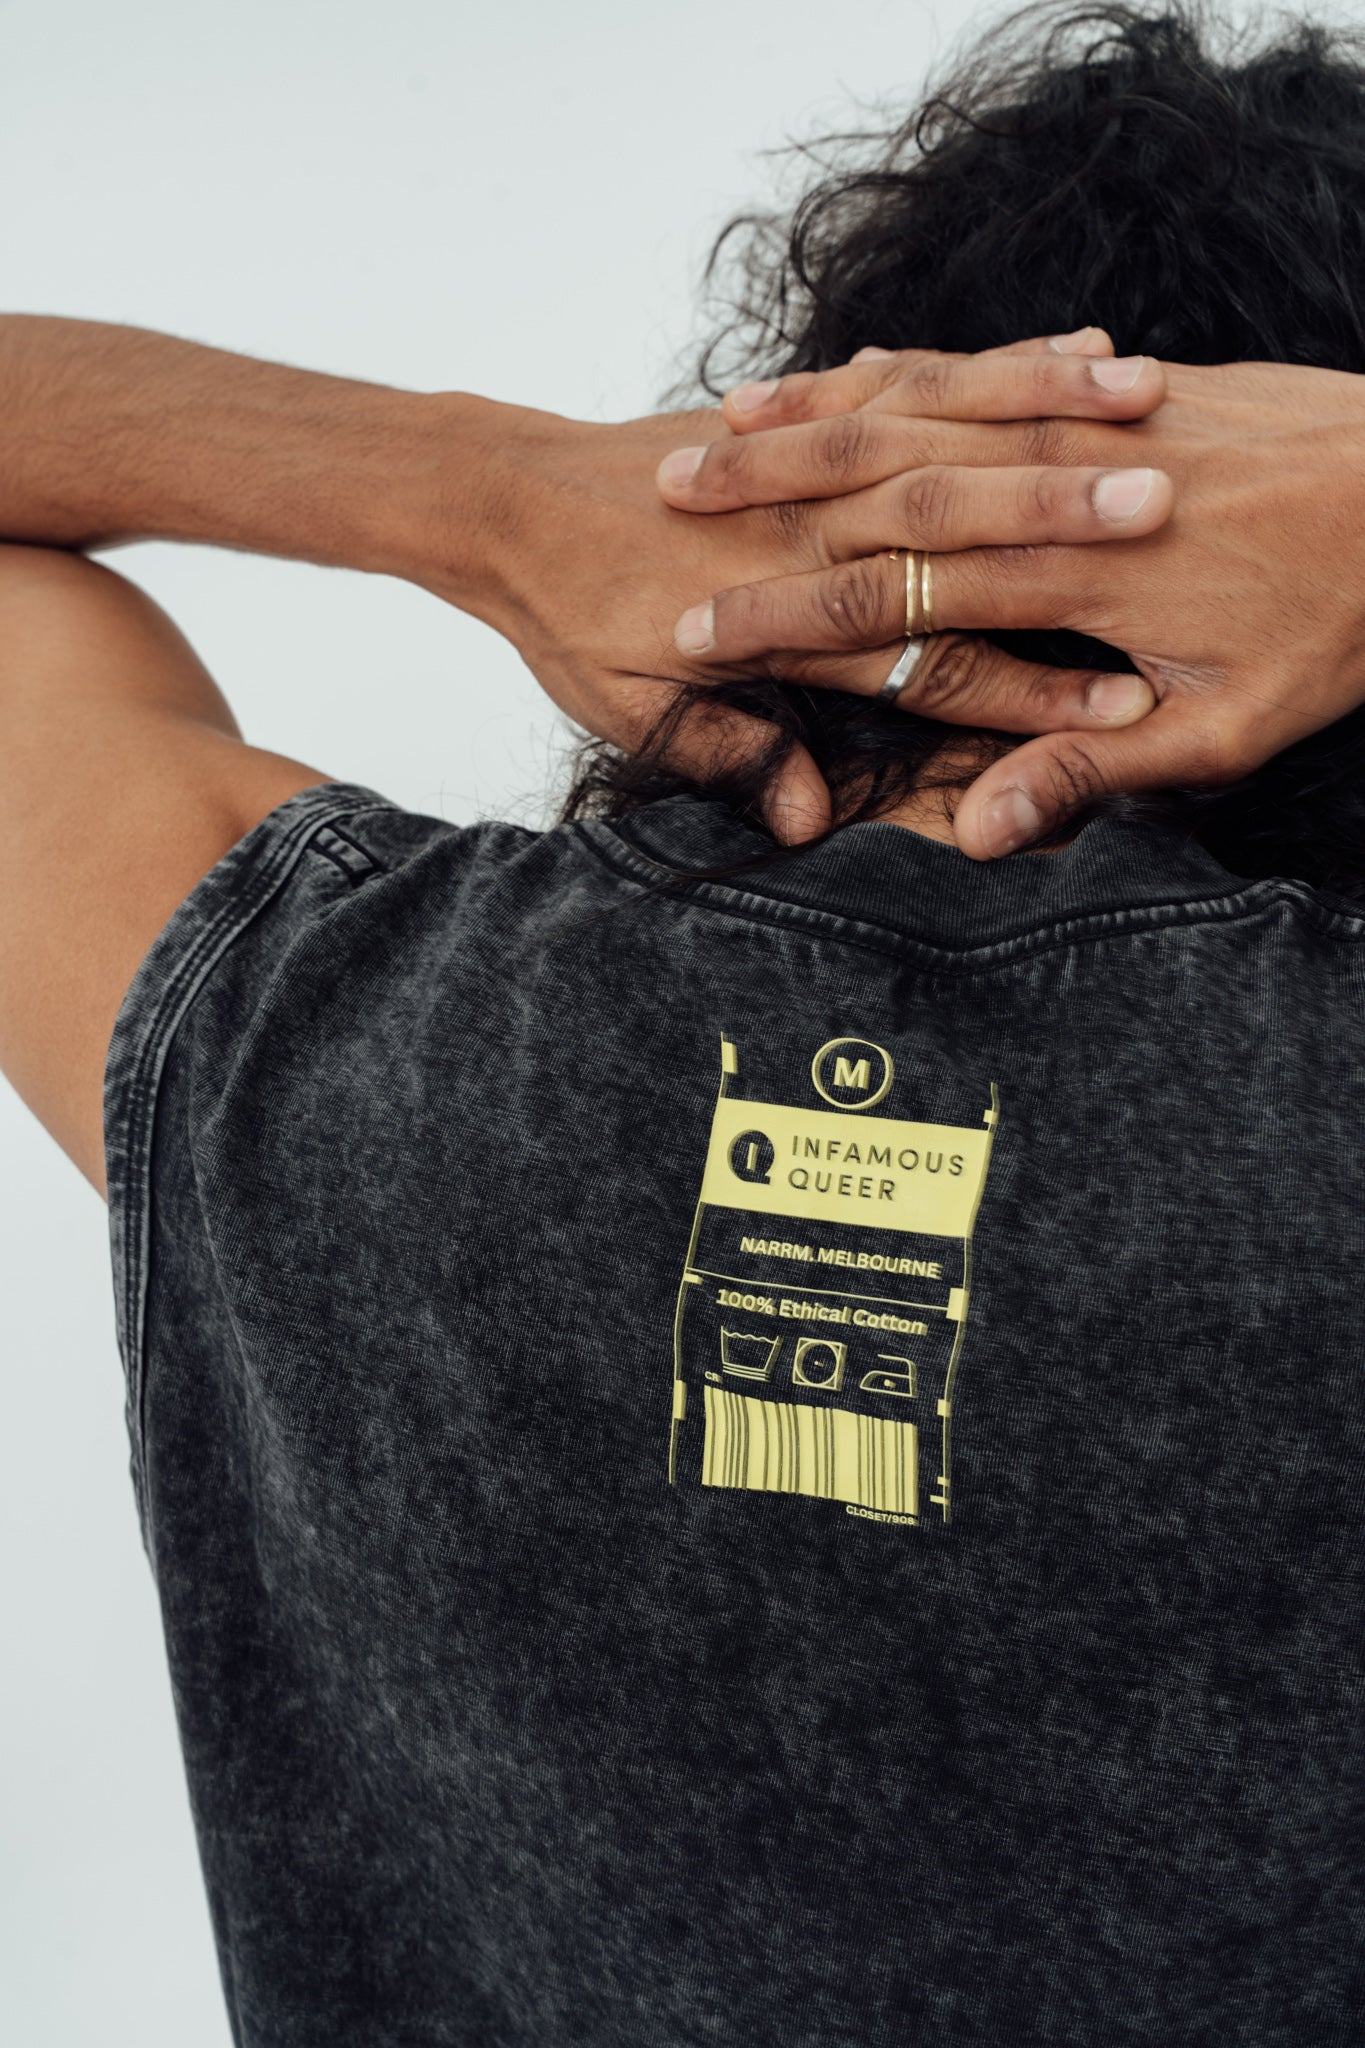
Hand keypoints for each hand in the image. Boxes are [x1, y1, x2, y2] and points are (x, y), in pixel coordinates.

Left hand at [424, 340, 1169, 839]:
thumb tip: (810, 819)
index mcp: (782, 616)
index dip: (1027, 694)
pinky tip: (1074, 350)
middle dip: (1068, 531)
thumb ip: (729, 755)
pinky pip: (910, 379)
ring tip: (1147, 428)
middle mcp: (809, 530)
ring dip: (1050, 433)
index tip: (1119, 710)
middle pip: (962, 533)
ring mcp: (805, 463)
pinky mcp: (799, 415)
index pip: (931, 664)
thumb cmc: (563, 614)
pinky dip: (990, 368)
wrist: (498, 497)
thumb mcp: (628, 713)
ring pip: (951, 437)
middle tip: (1163, 528)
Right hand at [660, 349, 1364, 854]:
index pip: (895, 600)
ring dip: (808, 417)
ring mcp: (1089, 421)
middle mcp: (1061, 487)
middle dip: (762, 493)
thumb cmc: (1348, 620)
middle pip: (880, 483)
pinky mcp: (1115, 383)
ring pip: (917, 404)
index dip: (784, 623)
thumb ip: (1093, 773)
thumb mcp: (1232, 728)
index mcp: (1069, 582)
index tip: (692, 643)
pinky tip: (839, 368)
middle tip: (663, 503)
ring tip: (713, 427)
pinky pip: (987, 361)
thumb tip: (981, 835)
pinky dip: (902, 367)